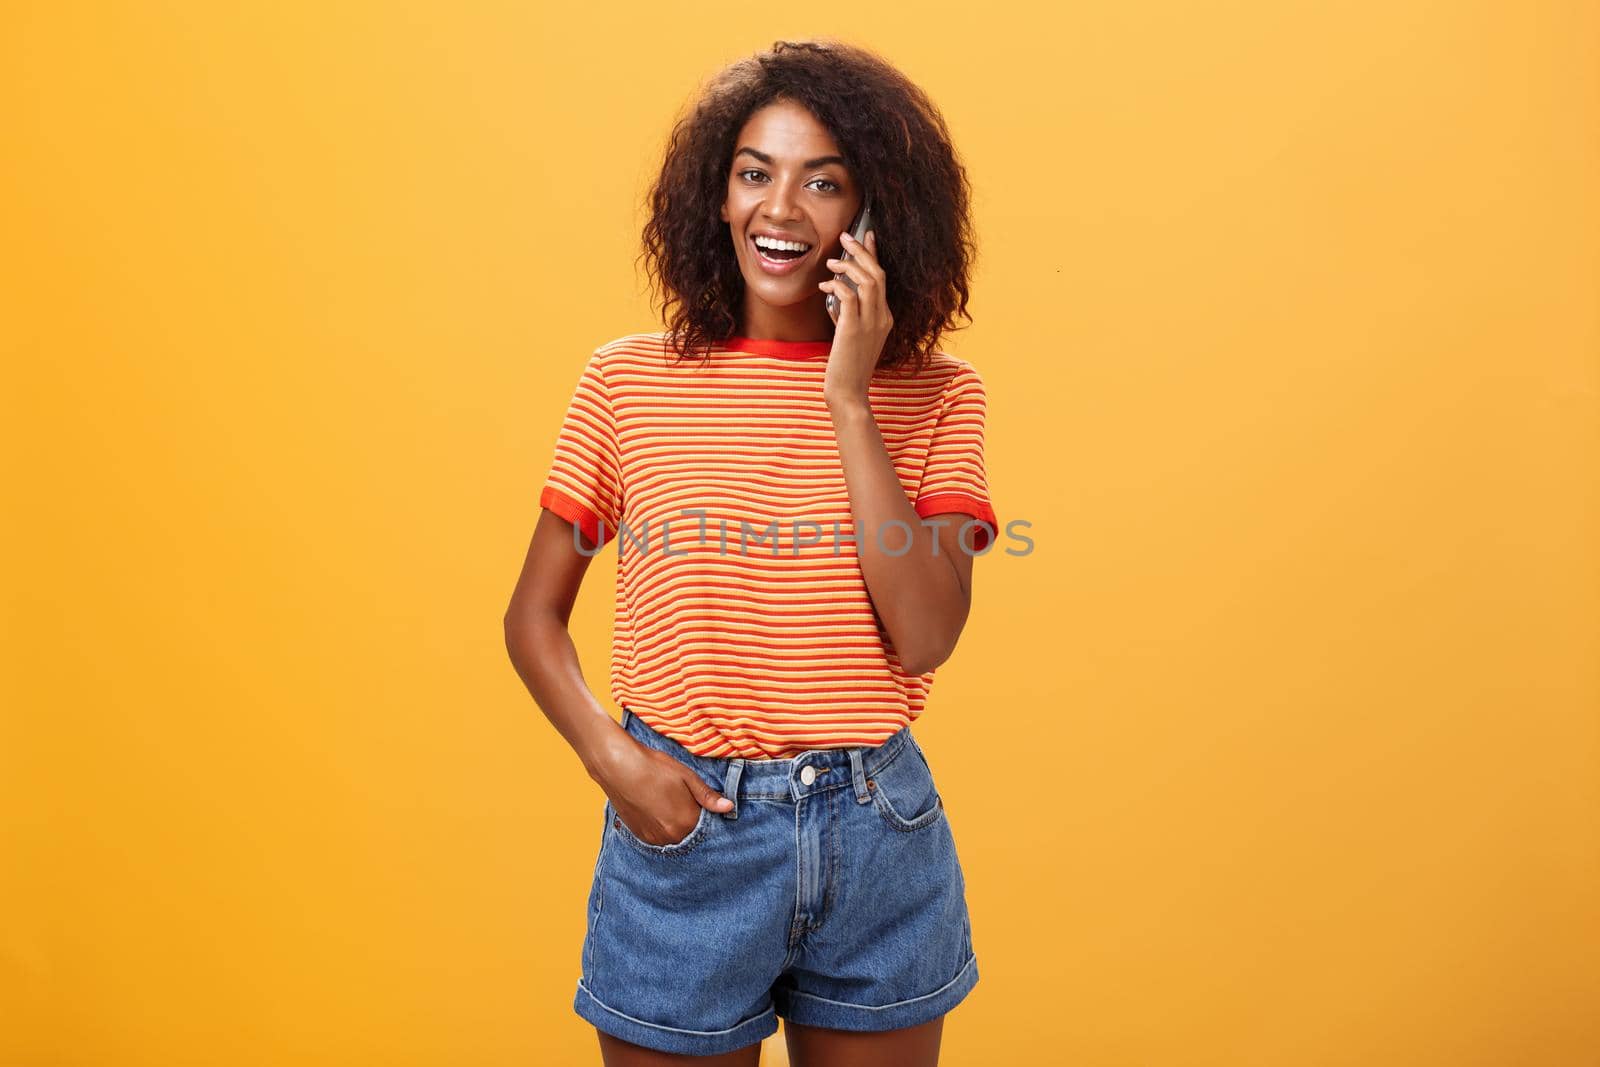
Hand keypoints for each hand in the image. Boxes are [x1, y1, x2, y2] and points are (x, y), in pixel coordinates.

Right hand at [595, 738, 732, 845]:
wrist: (618, 767)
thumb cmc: (654, 768)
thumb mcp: (686, 777)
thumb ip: (708, 796)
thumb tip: (729, 807)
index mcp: (686, 822)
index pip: (706, 827)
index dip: (705, 814)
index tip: (700, 804)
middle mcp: (671, 836)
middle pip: (690, 834)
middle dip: (690, 820)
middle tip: (681, 801)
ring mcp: (654, 839)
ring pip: (674, 837)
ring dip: (675, 826)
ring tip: (667, 803)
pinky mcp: (640, 836)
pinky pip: (658, 837)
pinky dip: (661, 828)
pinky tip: (656, 810)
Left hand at [819, 229, 892, 407]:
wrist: (849, 392)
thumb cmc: (848, 366)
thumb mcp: (853, 336)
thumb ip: (849, 315)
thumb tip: (837, 294)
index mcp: (885, 318)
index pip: (882, 279)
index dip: (874, 255)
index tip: (866, 236)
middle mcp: (882, 317)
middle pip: (877, 274)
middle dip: (861, 251)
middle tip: (845, 237)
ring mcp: (870, 323)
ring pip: (867, 281)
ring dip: (848, 265)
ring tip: (831, 261)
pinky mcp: (854, 329)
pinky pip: (848, 296)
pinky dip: (836, 285)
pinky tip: (824, 286)